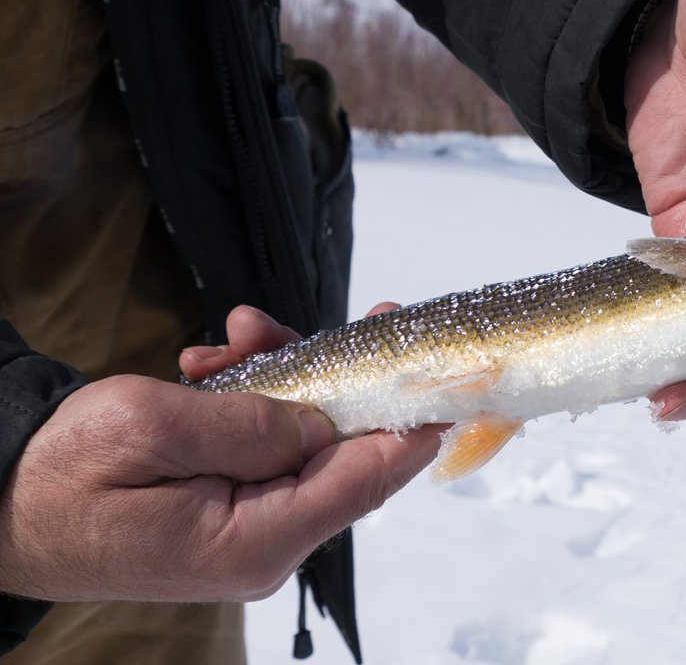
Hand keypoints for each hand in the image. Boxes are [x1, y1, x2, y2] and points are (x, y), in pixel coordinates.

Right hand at [0, 305, 442, 602]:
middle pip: (347, 454)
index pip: (364, 481)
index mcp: (255, 540)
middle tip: (366, 317)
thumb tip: (324, 420)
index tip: (452, 377)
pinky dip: (254, 397)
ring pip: (308, 438)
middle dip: (346, 379)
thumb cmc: (59, 472)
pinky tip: (216, 361)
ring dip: (286, 376)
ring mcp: (250, 525)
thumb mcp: (152, 427)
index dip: (413, 425)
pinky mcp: (232, 504)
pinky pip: (269, 444)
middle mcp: (266, 541)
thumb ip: (250, 425)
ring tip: (235, 335)